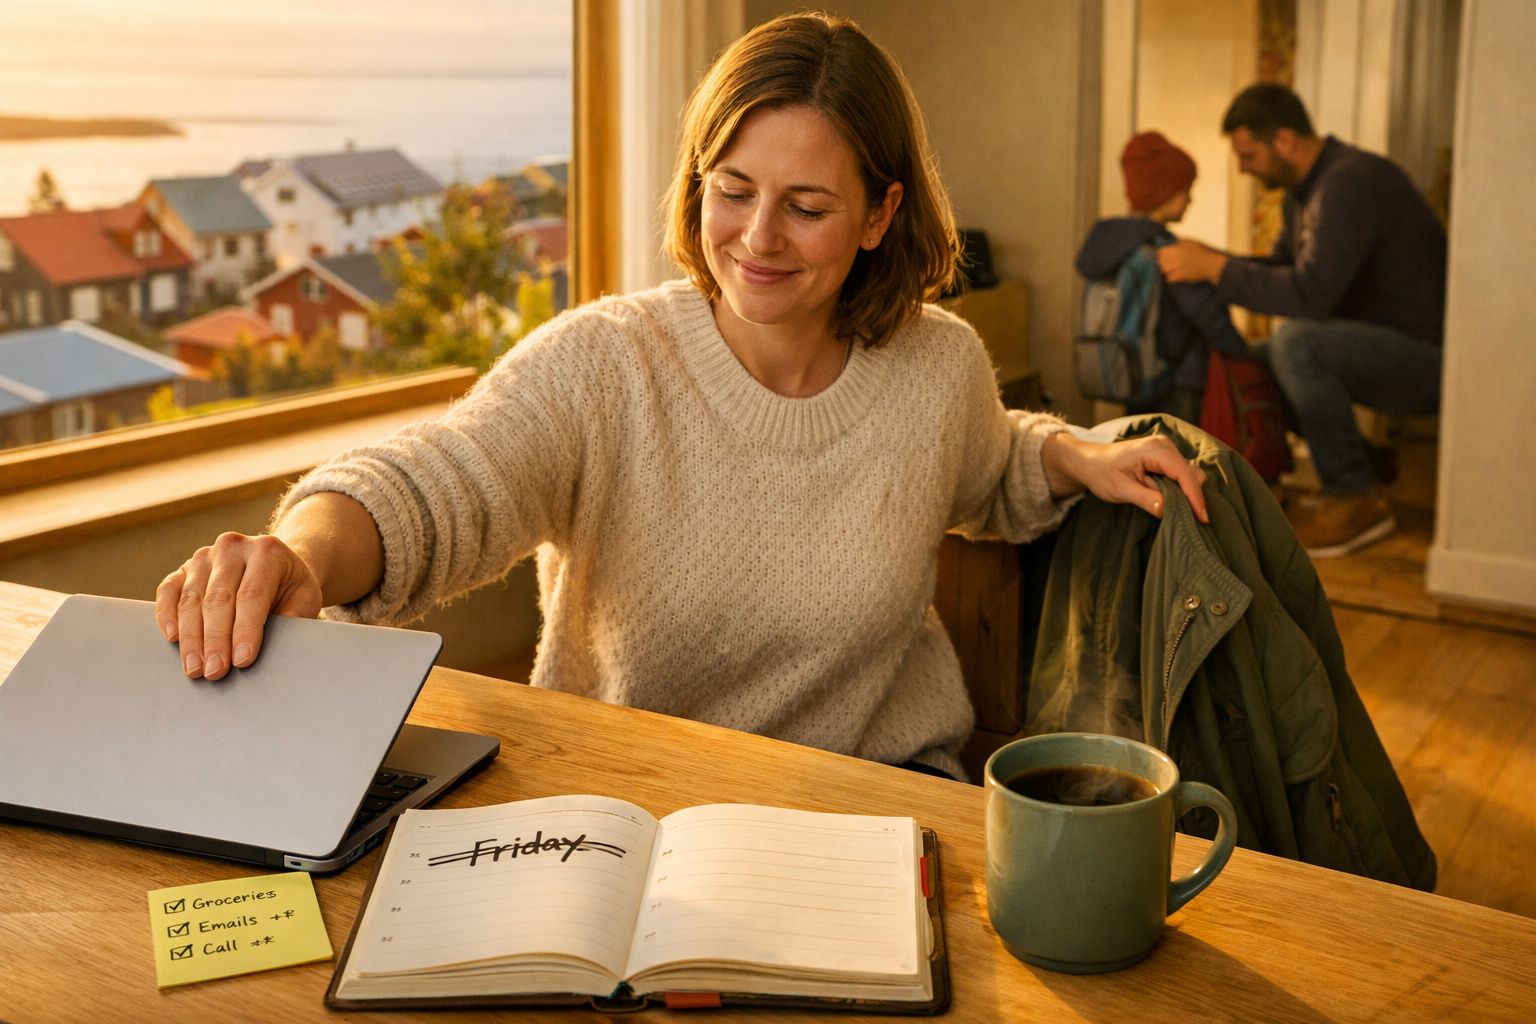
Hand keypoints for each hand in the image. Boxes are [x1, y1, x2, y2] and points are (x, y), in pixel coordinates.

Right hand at [155, 533, 322, 679]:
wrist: (275, 563)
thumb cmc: (290, 587)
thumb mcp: (304, 598)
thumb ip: (291, 618)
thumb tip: (275, 648)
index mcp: (266, 551)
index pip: (251, 595)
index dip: (245, 630)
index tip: (242, 661)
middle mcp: (232, 548)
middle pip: (218, 598)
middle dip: (215, 640)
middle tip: (214, 672)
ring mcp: (204, 556)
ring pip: (192, 599)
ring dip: (191, 638)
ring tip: (194, 668)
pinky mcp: (183, 568)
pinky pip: (168, 591)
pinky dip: (167, 615)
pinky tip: (172, 638)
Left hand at [1041, 432, 1208, 523]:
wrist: (1088, 461)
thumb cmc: (1100, 473)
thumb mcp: (1120, 490)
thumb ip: (1145, 499)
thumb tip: (1167, 510)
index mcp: (1154, 450)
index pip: (1184, 474)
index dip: (1195, 497)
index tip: (1201, 518)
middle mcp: (1164, 445)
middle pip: (1192, 474)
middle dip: (1192, 497)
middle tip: (1189, 520)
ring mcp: (1166, 450)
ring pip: (1189, 475)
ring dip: (1185, 494)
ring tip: (1174, 511)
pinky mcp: (1165, 457)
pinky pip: (1181, 475)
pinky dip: (1180, 490)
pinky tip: (1170, 502)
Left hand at [1157, 240, 1226, 283]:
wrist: (1211, 264)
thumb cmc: (1203, 252)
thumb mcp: (1191, 242)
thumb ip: (1180, 242)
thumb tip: (1171, 243)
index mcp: (1177, 249)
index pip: (1161, 252)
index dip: (1162, 254)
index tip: (1165, 256)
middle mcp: (1175, 258)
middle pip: (1161, 262)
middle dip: (1164, 262)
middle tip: (1170, 263)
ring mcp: (1177, 268)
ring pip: (1163, 270)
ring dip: (1167, 270)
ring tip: (1173, 269)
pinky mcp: (1180, 277)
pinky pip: (1169, 278)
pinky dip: (1171, 278)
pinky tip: (1176, 275)